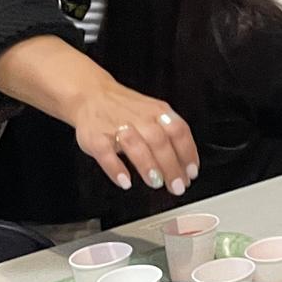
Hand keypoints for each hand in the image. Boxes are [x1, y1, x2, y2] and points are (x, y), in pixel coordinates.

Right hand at [70, 81, 199, 196]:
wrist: (90, 95)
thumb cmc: (126, 110)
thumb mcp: (154, 114)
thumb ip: (169, 136)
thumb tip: (185, 166)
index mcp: (158, 112)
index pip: (179, 131)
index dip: (188, 152)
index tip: (192, 173)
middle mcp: (140, 118)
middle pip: (159, 141)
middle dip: (171, 165)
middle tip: (177, 186)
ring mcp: (117, 127)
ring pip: (135, 144)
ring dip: (147, 165)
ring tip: (156, 183)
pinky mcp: (95, 137)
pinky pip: (105, 152)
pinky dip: (115, 168)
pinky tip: (125, 181)